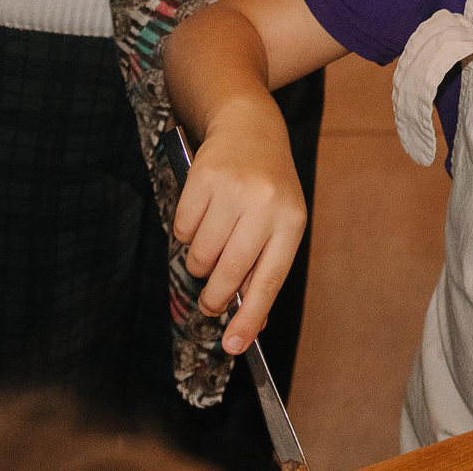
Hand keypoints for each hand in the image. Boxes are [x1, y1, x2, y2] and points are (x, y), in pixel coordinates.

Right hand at [170, 103, 308, 355]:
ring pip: (200, 256)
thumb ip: (265, 270)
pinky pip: (181, 230)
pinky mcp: (202, 177)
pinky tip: (202, 215)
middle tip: (208, 302)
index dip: (249, 317)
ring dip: (199, 262)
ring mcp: (233, 189)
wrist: (250, 127)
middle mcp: (265, 204)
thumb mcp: (281, 223)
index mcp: (291, 221)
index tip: (233, 346)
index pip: (268, 280)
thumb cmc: (267, 187)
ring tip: (212, 243)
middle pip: (228, 274)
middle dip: (213, 298)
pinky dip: (186, 234)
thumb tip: (249, 326)